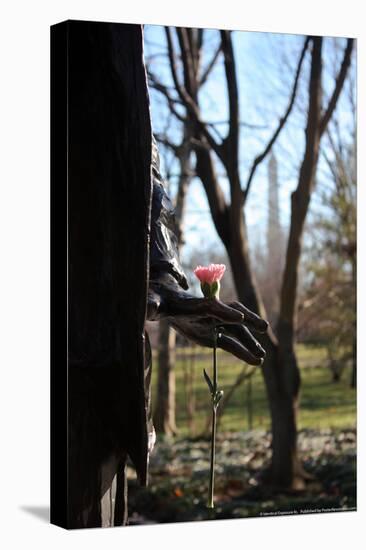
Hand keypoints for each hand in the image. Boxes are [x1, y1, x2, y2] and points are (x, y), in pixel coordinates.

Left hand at [147, 275, 267, 365]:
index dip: (224, 312)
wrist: (166, 300)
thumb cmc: (158, 300)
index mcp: (193, 304)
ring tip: (262, 355)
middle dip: (248, 320)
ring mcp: (214, 322)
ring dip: (250, 341)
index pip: (211, 306)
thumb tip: (148, 308)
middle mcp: (208, 311)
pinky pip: (231, 343)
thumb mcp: (153, 302)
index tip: (239, 317)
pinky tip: (256, 361)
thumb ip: (152, 305)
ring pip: (236, 330)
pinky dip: (243, 351)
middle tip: (263, 327)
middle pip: (231, 314)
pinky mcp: (214, 333)